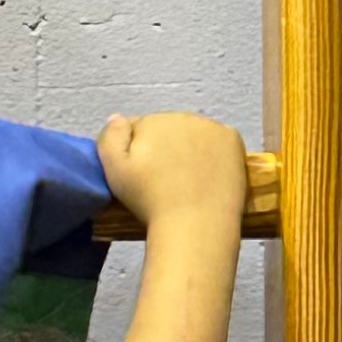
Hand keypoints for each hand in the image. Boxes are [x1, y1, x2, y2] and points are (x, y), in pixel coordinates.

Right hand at [96, 110, 247, 229]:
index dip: (135, 152)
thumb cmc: (150, 201)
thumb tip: (117, 118)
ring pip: (191, 133)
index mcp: (151, 121)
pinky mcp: (232, 140)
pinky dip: (211, 151)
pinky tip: (206, 173)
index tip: (139, 175)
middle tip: (162, 180)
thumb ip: (110, 137)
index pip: (138, 128)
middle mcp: (181, 116)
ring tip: (185, 179)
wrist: (195, 225)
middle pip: (166, 129)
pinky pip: (215, 139)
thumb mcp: (114, 171)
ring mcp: (211, 126)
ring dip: (186, 147)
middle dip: (162, 147)